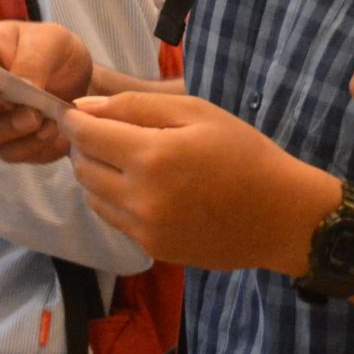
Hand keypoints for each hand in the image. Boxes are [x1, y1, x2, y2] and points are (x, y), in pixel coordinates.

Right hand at [0, 21, 96, 163]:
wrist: (84, 85)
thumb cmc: (56, 53)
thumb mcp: (52, 42)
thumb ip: (33, 61)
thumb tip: (23, 87)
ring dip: (3, 128)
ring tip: (37, 118)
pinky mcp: (8, 144)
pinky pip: (8, 153)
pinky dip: (30, 145)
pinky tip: (52, 130)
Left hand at [63, 91, 339, 272]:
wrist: (279, 215)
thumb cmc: (244, 153)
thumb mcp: (196, 112)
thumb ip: (136, 106)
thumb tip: (85, 109)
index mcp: (152, 156)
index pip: (87, 135)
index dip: (73, 120)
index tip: (74, 111)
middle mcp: (139, 197)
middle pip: (83, 167)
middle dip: (83, 146)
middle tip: (102, 131)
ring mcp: (143, 228)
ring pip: (92, 196)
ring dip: (94, 173)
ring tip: (120, 157)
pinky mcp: (151, 248)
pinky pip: (112, 218)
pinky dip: (112, 197)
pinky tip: (138, 185)